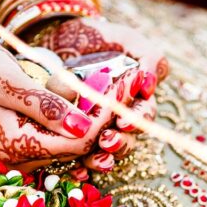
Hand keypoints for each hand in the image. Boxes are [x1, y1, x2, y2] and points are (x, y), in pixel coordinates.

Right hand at [0, 40, 142, 171]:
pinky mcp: (21, 144)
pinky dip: (74, 118)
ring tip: (111, 86)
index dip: (105, 118)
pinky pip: (57, 136)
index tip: (125, 89)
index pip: (77, 142)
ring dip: (92, 117)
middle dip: (104, 117)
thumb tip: (83, 127)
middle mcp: (20, 158)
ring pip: (70, 142)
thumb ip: (47, 106)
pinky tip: (86, 96)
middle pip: (78, 146)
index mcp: (17, 146)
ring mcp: (20, 154)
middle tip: (127, 85)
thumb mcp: (11, 83)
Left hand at [37, 17, 166, 170]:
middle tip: (107, 140)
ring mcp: (95, 129)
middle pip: (128, 139)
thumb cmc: (95, 38)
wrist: (55, 37)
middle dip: (120, 143)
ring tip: (94, 158)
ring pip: (107, 153)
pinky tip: (76, 170)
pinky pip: (80, 158)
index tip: (123, 121)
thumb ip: (147, 55)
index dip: (136, 121)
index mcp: (134, 99)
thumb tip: (150, 83)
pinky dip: (80, 166)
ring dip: (104, 159)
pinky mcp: (72, 136)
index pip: (143, 115)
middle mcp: (117, 118)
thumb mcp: (124, 38)